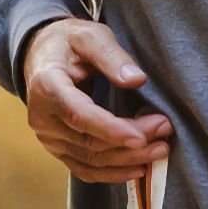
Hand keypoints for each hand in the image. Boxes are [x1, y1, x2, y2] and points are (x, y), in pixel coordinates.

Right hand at [22, 18, 171, 182]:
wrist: (42, 56)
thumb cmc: (68, 43)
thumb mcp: (89, 36)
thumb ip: (111, 56)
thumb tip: (137, 80)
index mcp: (46, 85)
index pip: (78, 114)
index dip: (110, 129)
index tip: (142, 136)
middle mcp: (42, 117)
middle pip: (89, 141)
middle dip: (131, 143)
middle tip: (165, 130)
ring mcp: (48, 137)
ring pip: (90, 160)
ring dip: (127, 160)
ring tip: (160, 149)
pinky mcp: (56, 149)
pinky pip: (84, 169)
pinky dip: (112, 173)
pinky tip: (138, 168)